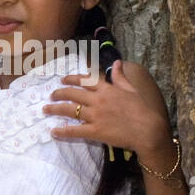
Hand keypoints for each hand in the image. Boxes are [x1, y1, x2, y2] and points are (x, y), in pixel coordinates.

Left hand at [42, 60, 171, 158]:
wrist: (148, 130)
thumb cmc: (142, 110)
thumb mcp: (132, 90)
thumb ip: (120, 77)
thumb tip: (117, 62)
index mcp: (108, 89)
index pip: (85, 80)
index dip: (71, 79)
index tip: (62, 80)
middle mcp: (98, 100)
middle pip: (72, 94)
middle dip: (59, 93)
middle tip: (51, 95)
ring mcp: (95, 116)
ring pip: (69, 110)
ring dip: (54, 109)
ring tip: (45, 109)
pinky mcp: (95, 131)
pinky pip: (74, 130)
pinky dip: (62, 131)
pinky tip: (53, 132)